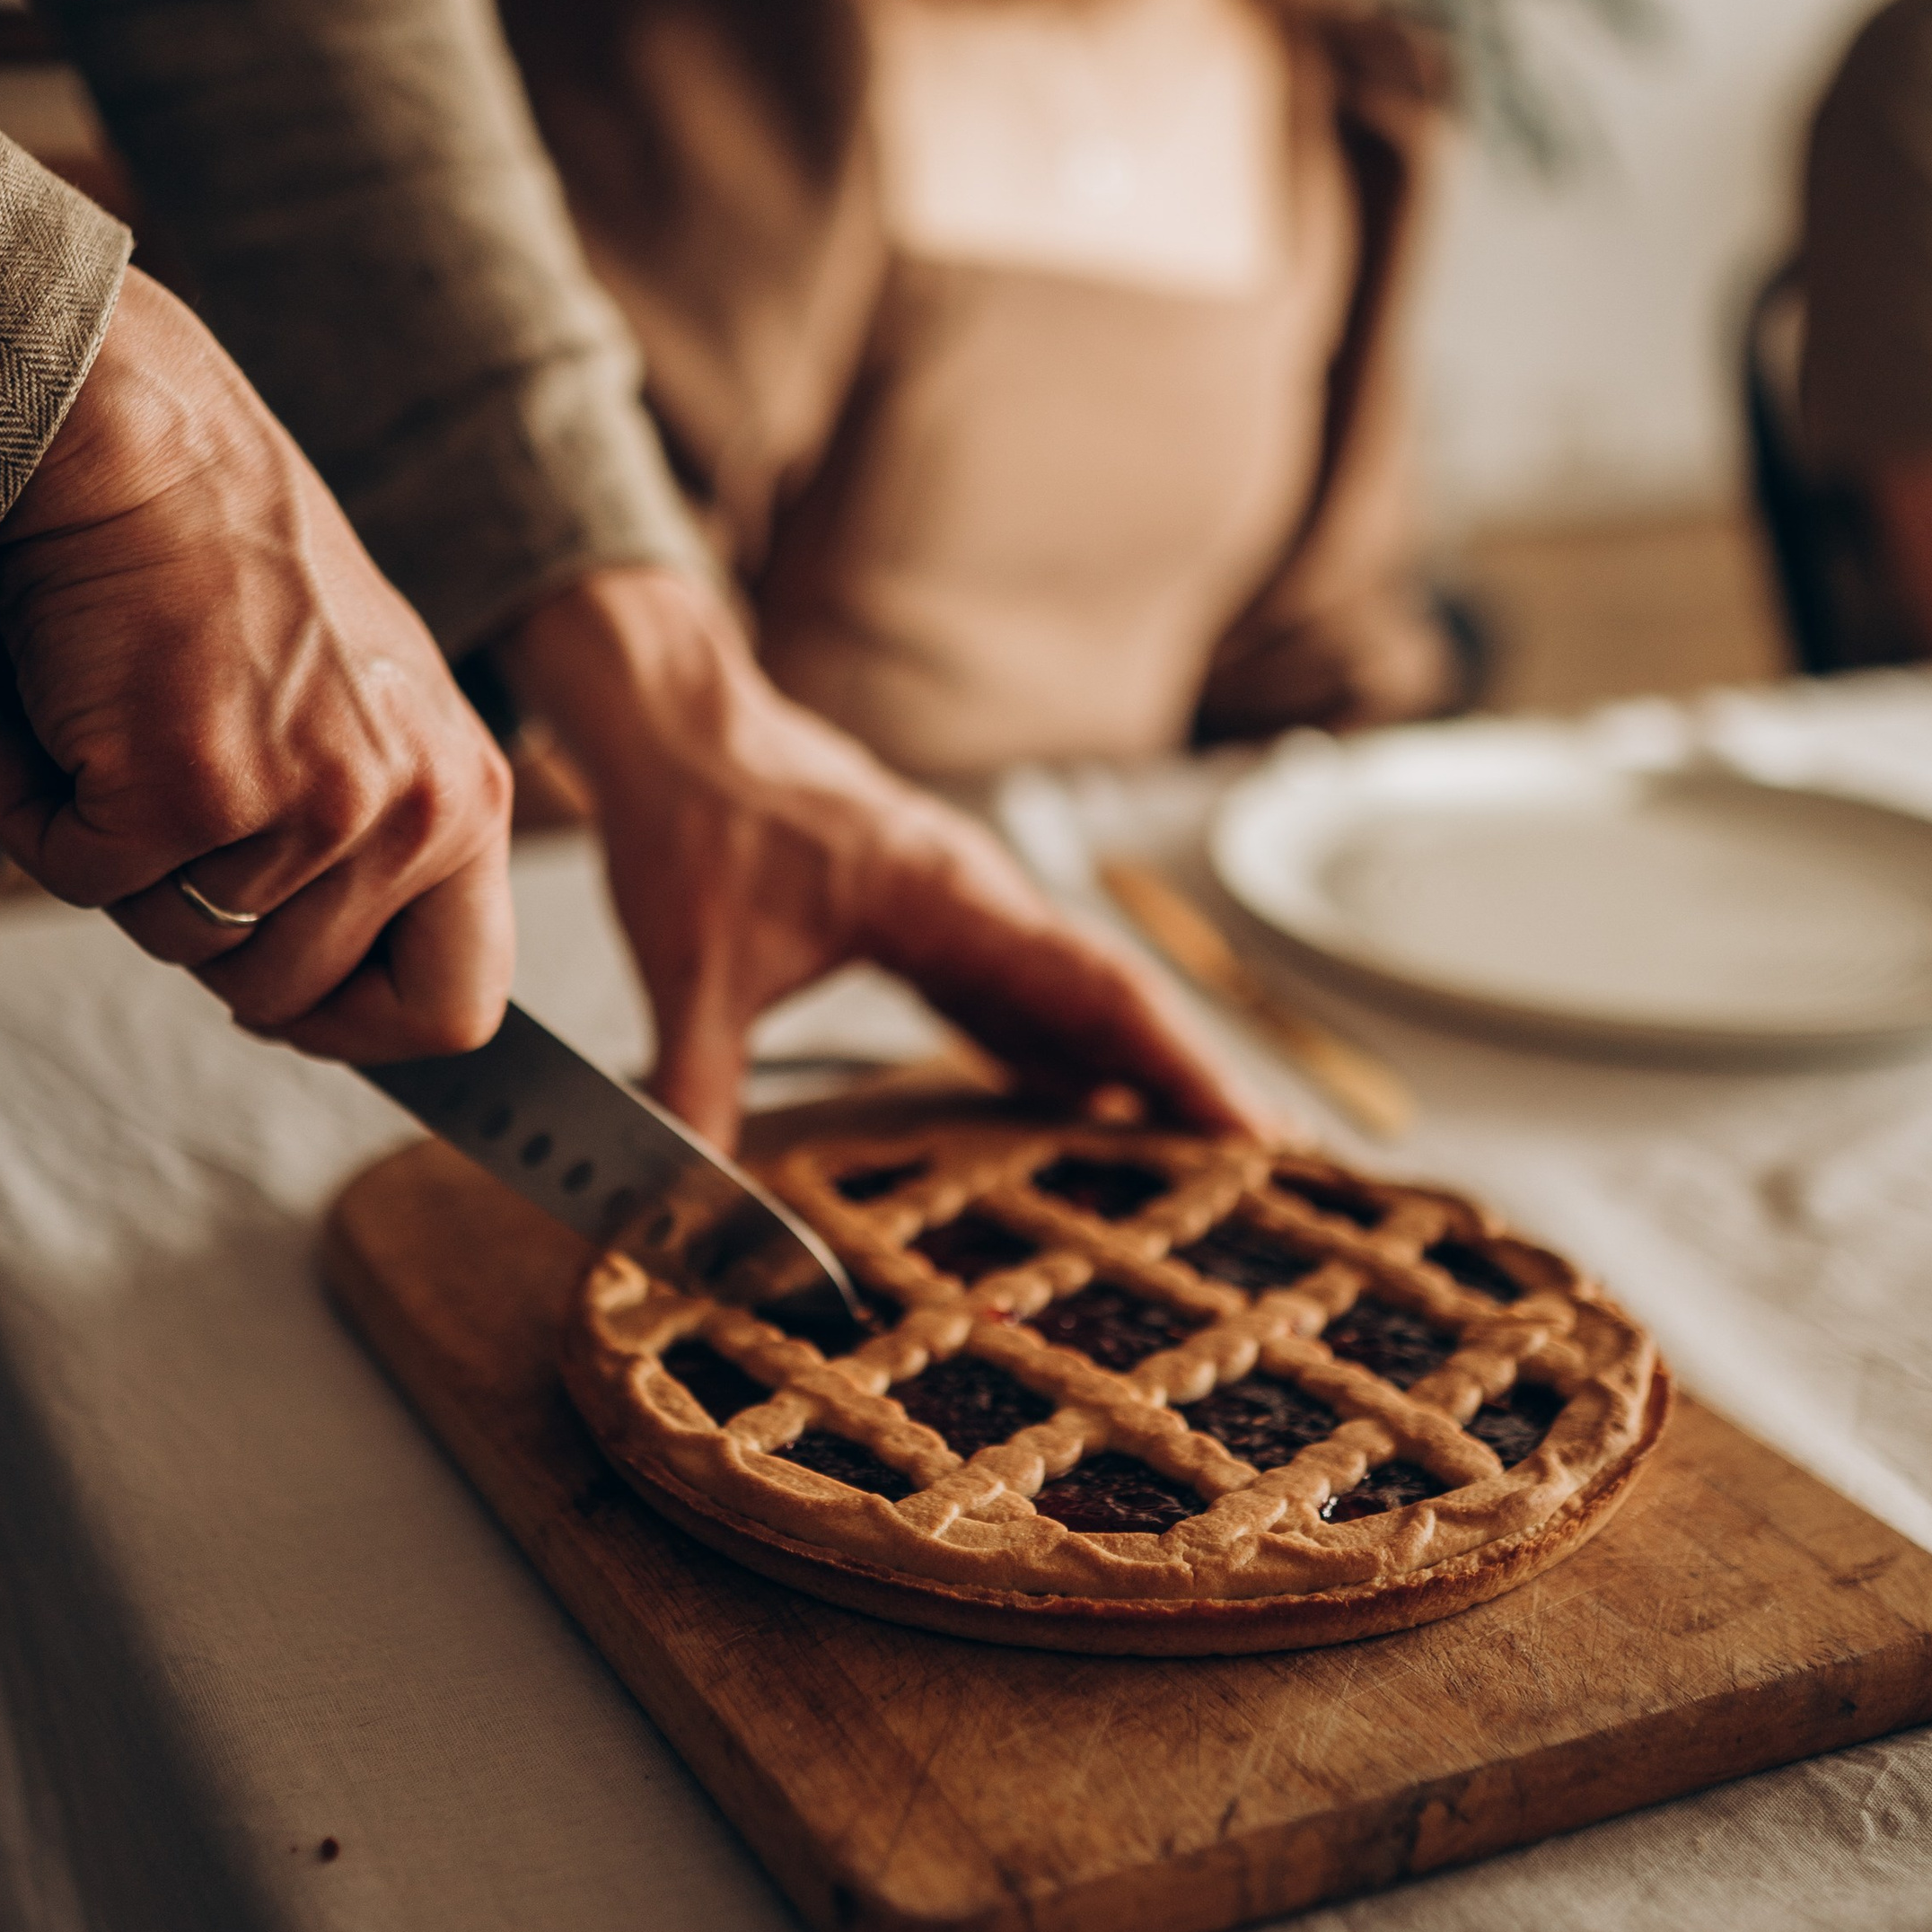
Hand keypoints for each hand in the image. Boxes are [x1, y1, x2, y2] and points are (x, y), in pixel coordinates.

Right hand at [0, 266, 513, 1060]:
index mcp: (470, 797)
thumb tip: (337, 1001)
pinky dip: (37, 814)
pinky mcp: (187, 789)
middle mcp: (409, 809)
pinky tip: (59, 723)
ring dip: (120, 861)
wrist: (144, 448)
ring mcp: (304, 806)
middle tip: (173, 809)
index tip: (292, 1002)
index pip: (460, 1009)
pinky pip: (79, 881)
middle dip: (204, 930)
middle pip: (285, 997)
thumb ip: (378, 845)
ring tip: (129, 737)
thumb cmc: (237, 572)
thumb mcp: (369, 714)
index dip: (359, 1031)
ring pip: (177, 945)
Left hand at [506, 567, 1253, 1148]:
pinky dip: (1056, 1048)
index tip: (1247, 1131)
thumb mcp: (691, 965)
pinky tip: (1073, 1104)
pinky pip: (1014, 990)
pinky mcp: (926, 915)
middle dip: (1183, 1082)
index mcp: (950, 900)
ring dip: (1127, 1067)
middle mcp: (976, 899)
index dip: (1179, 1066)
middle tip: (1258, 1171)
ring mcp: (958, 904)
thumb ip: (697, 1087)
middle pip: (1109, 998)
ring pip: (1067, 994)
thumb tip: (686, 1210)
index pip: (1098, 991)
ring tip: (1190, 1156)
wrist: (673, 721)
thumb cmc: (692, 817)